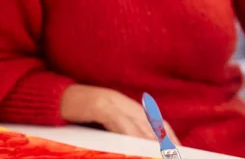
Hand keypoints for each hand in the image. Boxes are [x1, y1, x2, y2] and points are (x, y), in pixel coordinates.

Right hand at [60, 84, 180, 144]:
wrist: (60, 97)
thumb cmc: (83, 113)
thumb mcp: (108, 122)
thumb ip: (123, 131)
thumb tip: (136, 145)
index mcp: (132, 109)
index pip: (158, 123)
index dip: (170, 137)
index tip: (179, 150)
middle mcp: (128, 106)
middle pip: (154, 125)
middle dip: (166, 142)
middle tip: (174, 155)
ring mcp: (115, 105)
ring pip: (139, 126)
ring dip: (152, 142)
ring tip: (161, 154)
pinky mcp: (101, 107)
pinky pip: (120, 123)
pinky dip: (130, 135)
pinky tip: (136, 145)